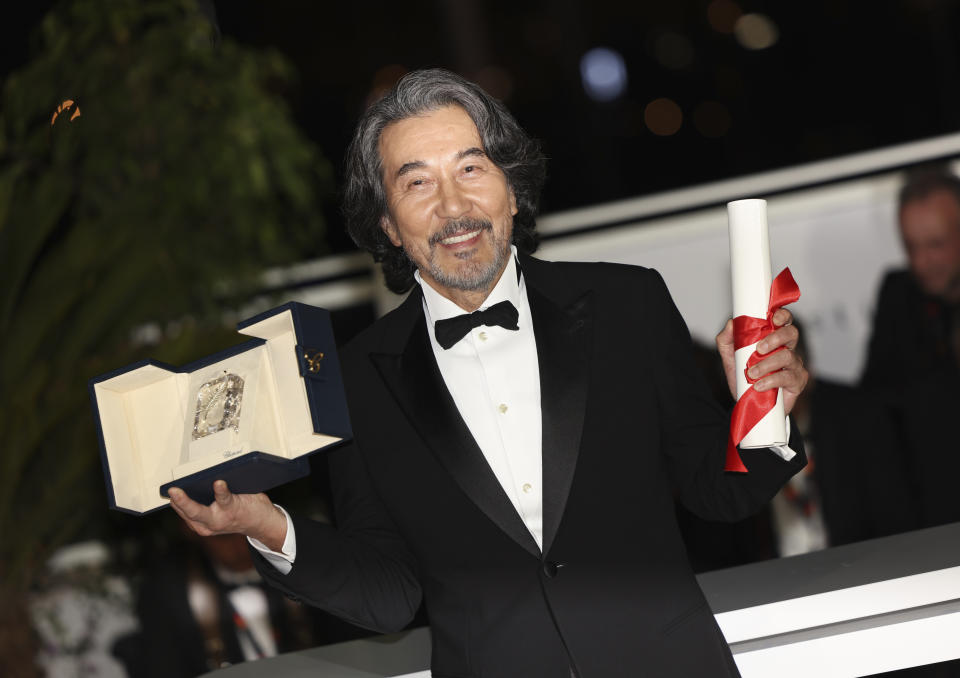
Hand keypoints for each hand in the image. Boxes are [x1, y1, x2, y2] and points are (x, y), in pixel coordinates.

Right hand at [168, 480, 287, 551]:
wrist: (263, 523)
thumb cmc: (239, 512)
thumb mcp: (218, 514)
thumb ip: (206, 503)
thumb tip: (196, 479)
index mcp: (201, 524)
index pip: (184, 511)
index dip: (175, 501)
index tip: (167, 490)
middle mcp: (208, 524)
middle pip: (189, 512)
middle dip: (178, 502)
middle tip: (170, 490)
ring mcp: (220, 518)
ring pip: (200, 510)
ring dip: (190, 501)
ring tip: (182, 489)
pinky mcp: (233, 509)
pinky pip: (224, 499)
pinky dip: (220, 491)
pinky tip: (218, 483)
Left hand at [716, 308, 808, 414]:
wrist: (746, 401)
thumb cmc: (743, 376)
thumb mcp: (730, 357)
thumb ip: (727, 339)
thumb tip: (731, 323)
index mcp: (774, 338)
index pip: (784, 320)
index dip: (782, 315)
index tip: (773, 319)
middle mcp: (787, 348)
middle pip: (791, 333)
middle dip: (775, 338)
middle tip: (759, 349)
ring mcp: (794, 365)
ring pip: (788, 356)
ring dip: (767, 364)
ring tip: (751, 373)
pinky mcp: (797, 382)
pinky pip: (788, 377)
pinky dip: (771, 380)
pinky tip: (759, 385)